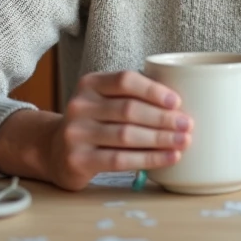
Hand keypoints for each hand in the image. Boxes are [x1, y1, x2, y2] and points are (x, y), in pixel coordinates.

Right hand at [0, 71, 191, 190]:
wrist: (53, 150)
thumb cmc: (94, 122)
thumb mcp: (103, 100)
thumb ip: (131, 96)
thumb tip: (180, 103)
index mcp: (89, 83)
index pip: (125, 80)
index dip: (153, 90)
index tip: (177, 101)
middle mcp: (79, 105)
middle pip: (129, 110)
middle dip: (163, 118)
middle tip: (188, 124)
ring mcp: (76, 133)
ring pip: (127, 135)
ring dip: (160, 139)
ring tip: (184, 141)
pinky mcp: (78, 160)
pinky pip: (120, 160)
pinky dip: (149, 159)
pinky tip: (169, 158)